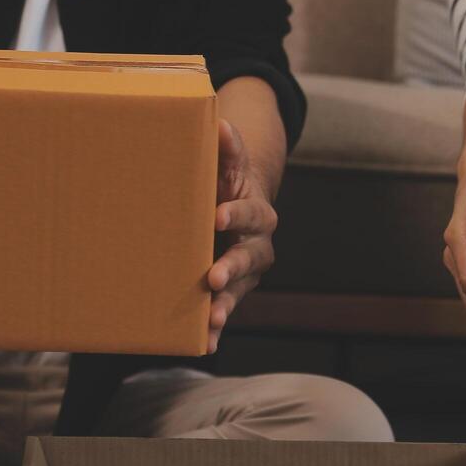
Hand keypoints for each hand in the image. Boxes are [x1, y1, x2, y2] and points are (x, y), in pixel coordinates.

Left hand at [206, 118, 276, 353]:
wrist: (235, 210)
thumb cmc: (225, 185)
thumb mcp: (228, 166)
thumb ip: (226, 150)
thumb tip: (220, 122)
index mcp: (256, 211)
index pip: (249, 212)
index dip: (236, 213)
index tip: (217, 214)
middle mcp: (258, 244)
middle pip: (250, 257)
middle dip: (233, 267)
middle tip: (215, 276)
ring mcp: (248, 272)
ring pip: (241, 290)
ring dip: (226, 305)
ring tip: (211, 319)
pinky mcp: (234, 291)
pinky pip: (228, 311)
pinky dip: (217, 329)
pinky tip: (206, 344)